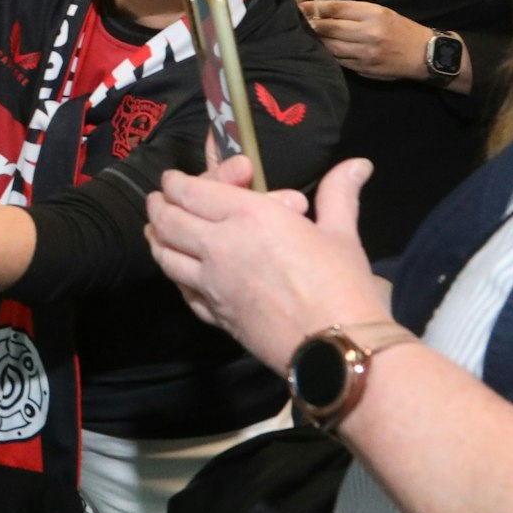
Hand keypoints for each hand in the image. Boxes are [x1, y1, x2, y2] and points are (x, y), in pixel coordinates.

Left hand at [146, 155, 387, 370]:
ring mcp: (211, 283)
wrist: (335, 349)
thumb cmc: (342, 285)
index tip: (171, 179)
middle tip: (156, 200)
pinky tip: (176, 272)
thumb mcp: (341, 232)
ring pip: (165, 255)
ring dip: (155, 238)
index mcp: (248, 215)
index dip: (175, 182)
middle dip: (157, 206)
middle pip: (169, 220)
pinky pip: (181, 290)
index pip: (192, 191)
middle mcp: (219, 245)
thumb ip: (339, 193)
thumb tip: (359, 164)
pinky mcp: (214, 315)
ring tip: (153, 230)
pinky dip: (173, 275)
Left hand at [300, 0, 427, 81]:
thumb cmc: (399, 28)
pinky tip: (321, 50)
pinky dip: (328, 54)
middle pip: (329, 29)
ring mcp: (365, 54)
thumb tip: (321, 10)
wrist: (423, 55)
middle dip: (311, 25)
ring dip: (316, 41)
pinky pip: (338, 61)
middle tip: (298, 22)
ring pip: (330, 47)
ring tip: (306, 36)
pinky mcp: (363, 69)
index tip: (299, 7)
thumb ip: (353, 11)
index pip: (336, 9)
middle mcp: (369, 34)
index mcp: (373, 15)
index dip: (314, 8)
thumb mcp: (380, 12)